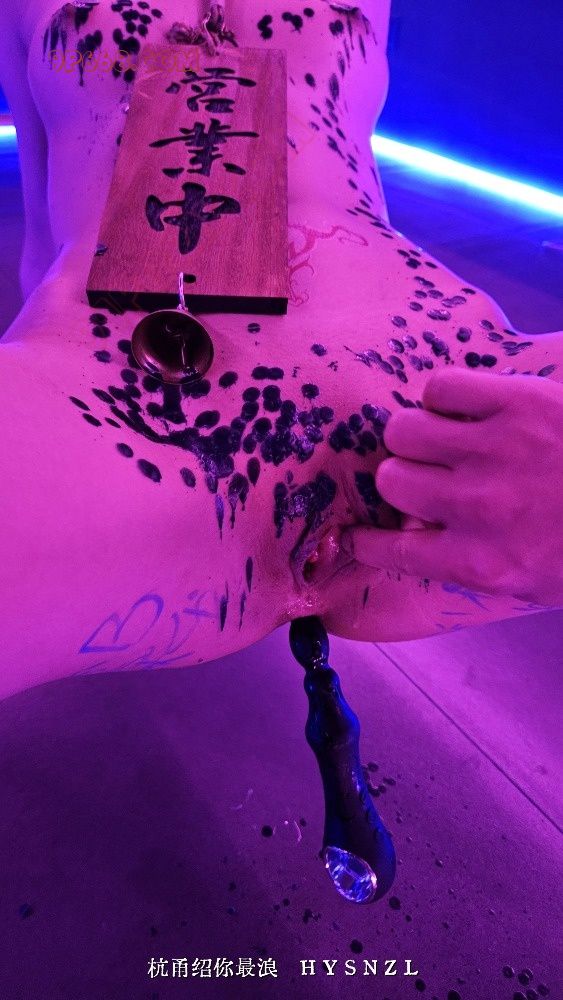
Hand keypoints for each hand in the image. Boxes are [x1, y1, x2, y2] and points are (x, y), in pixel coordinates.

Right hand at [341, 368, 562, 605]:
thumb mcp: (534, 581)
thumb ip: (474, 562)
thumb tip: (423, 533)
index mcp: (482, 562)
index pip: (392, 552)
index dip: (366, 543)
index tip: (357, 536)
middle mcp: (475, 507)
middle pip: (390, 481)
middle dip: (403, 481)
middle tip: (428, 477)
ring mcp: (494, 450)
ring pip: (404, 429)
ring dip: (416, 435)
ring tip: (441, 437)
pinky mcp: (516, 400)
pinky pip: (441, 387)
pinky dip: (444, 396)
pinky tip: (464, 407)